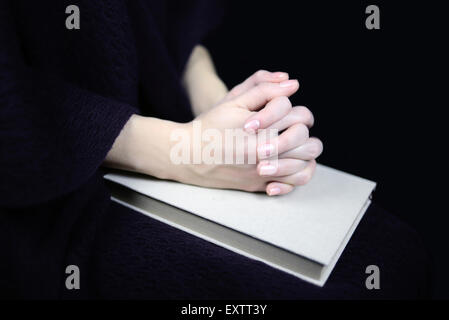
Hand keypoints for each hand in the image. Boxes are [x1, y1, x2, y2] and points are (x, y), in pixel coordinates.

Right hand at [105, 71, 321, 195]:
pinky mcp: (259, 185)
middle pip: (307, 142)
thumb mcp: (233, 100)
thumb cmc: (210, 125)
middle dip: (303, 130)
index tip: (284, 111)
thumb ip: (263, 88)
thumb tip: (292, 83)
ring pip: (305, 165)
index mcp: (264, 128)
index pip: (299, 115)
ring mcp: (265, 172)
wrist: (188, 155)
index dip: (294, 110)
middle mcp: (268, 152)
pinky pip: (291, 185)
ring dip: (304, 153)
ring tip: (294, 146)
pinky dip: (295, 174)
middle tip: (293, 127)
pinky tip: (286, 164)